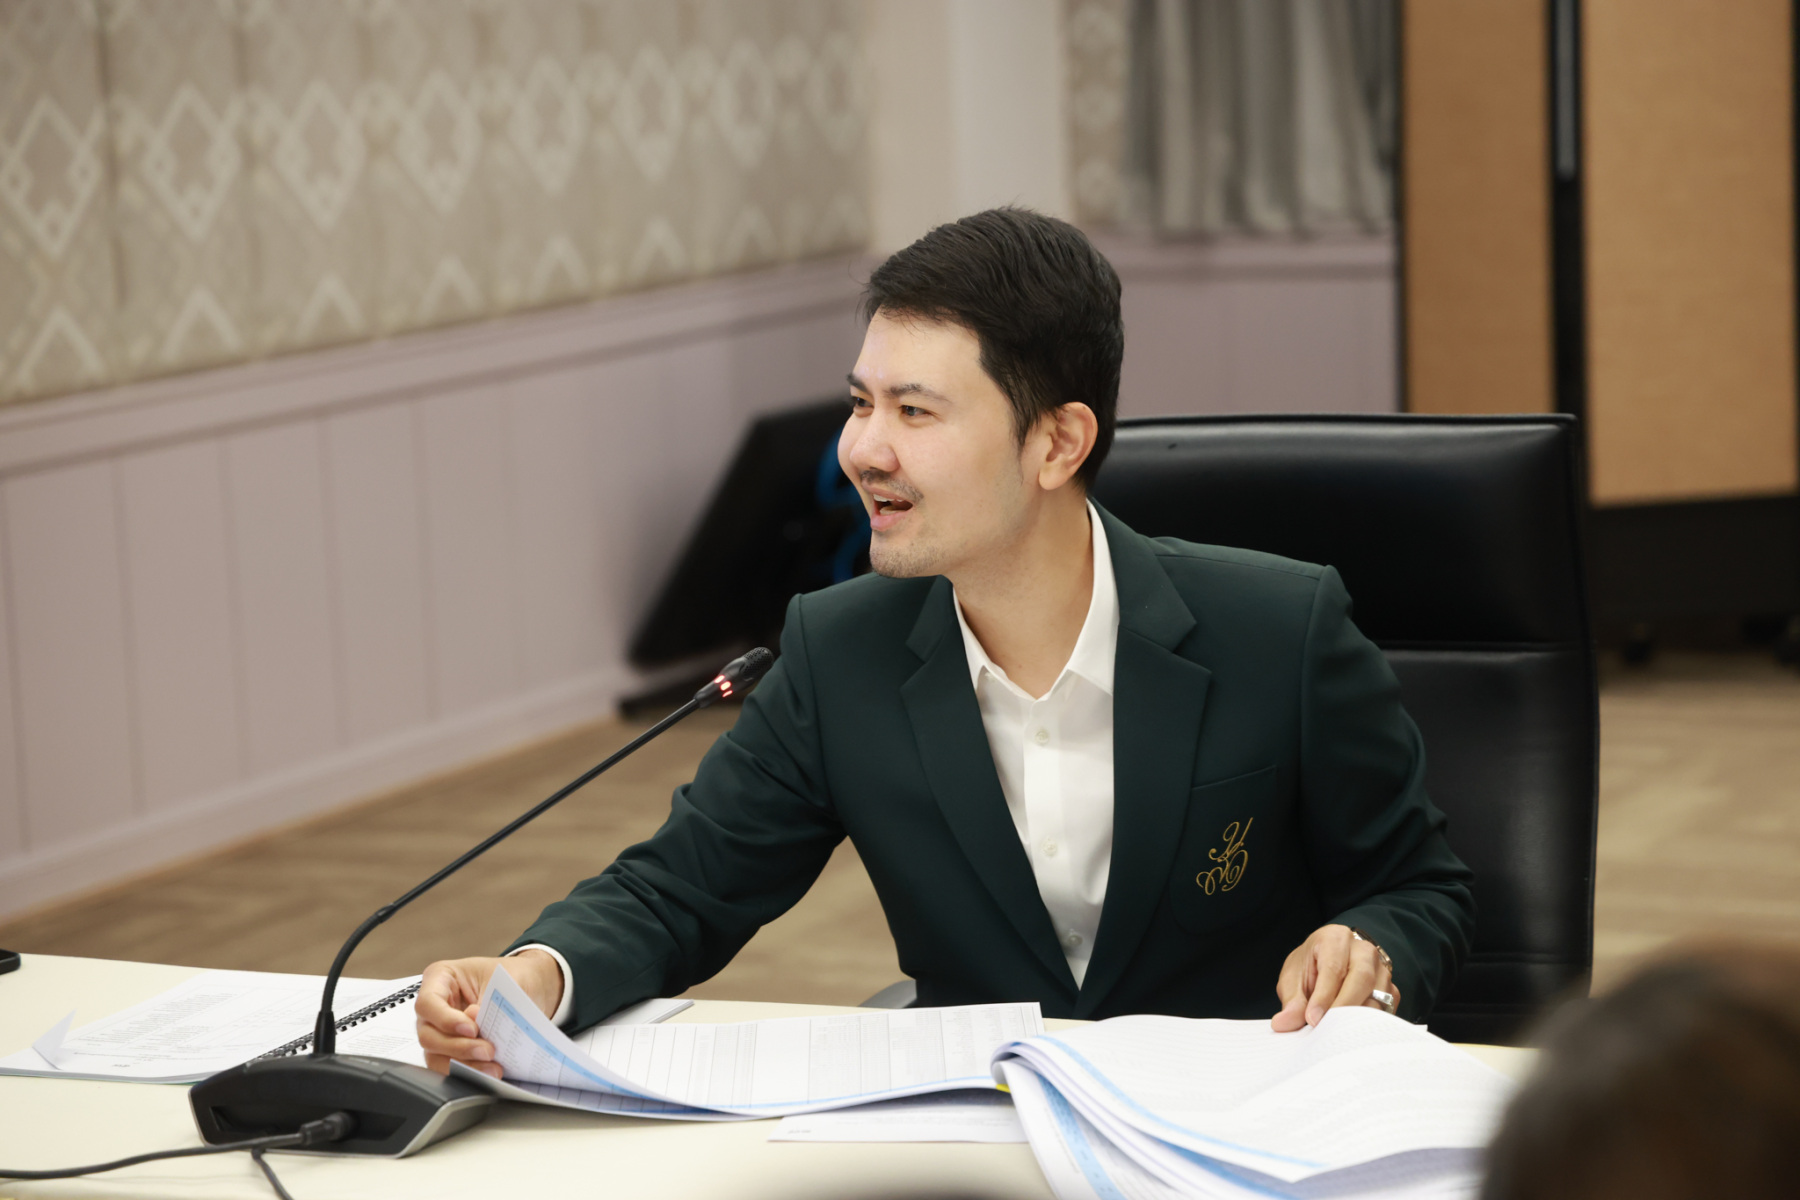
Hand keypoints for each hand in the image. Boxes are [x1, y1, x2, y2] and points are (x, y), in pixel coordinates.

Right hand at [415, 950, 563, 1076]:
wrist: (526, 987)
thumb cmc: (512, 976)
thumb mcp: (506, 980)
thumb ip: (491, 1003)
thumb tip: (481, 1030)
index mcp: (441, 977)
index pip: (428, 1003)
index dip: (447, 1020)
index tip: (473, 1029)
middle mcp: (434, 1006)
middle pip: (428, 1035)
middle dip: (458, 1047)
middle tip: (487, 1051)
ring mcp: (438, 1030)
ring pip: (436, 1056)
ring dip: (464, 1065)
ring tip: (492, 1068)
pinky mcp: (448, 1049)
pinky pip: (449, 1066)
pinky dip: (468, 1072)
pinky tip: (489, 1072)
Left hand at [1271, 924, 1397, 1031]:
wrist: (1327, 963)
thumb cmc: (1310, 967)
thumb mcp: (1294, 979)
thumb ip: (1291, 1001)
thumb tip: (1283, 1023)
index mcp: (1336, 939)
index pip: (1333, 967)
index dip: (1323, 996)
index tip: (1312, 1019)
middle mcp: (1363, 950)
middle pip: (1362, 978)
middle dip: (1344, 1006)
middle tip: (1326, 1029)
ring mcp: (1381, 970)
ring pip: (1377, 996)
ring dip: (1357, 1019)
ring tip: (1336, 1036)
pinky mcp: (1390, 991)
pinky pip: (1384, 1010)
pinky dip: (1368, 1025)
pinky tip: (1350, 1036)